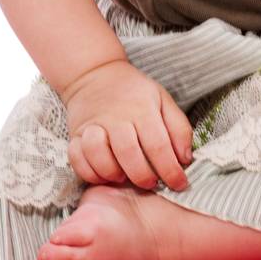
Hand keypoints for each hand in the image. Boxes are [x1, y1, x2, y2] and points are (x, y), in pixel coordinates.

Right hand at [60, 58, 193, 191]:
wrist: (96, 75)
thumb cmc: (135, 93)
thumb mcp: (163, 100)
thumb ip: (178, 128)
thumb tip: (185, 159)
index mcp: (142, 108)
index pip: (158, 145)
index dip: (171, 170)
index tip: (179, 184)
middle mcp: (116, 117)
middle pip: (128, 153)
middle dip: (143, 176)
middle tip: (151, 183)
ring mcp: (93, 125)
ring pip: (99, 156)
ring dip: (113, 173)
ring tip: (124, 178)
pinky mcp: (75, 135)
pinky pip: (77, 159)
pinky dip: (90, 172)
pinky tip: (104, 174)